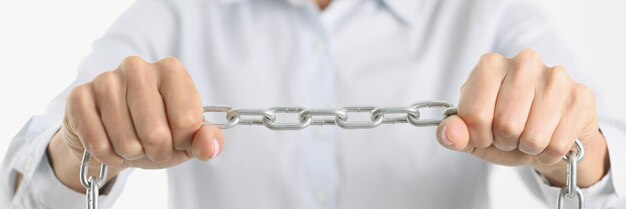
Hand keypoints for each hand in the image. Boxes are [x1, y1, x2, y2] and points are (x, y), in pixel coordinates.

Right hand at [48, 56, 223, 191]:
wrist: (114, 138)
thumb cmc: (158, 133)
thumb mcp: (188, 139)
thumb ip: (207, 140)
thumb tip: (209, 147)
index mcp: (171, 71)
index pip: (188, 121)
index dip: (182, 142)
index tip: (177, 138)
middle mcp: (138, 67)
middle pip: (156, 133)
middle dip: (156, 151)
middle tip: (152, 146)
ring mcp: (106, 79)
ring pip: (126, 140)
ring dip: (131, 153)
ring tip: (131, 143)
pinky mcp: (79, 97)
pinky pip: (96, 141)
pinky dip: (106, 154)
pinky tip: (109, 145)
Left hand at [436, 49, 607, 186]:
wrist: (547, 133)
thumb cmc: (505, 129)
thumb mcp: (473, 134)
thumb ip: (454, 133)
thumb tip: (448, 134)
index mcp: (490, 66)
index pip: (474, 115)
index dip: (478, 136)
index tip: (485, 134)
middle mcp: (523, 62)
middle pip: (506, 125)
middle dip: (505, 141)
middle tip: (510, 135)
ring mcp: (555, 76)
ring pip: (533, 136)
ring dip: (528, 148)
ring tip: (529, 136)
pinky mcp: (580, 96)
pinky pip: (558, 144)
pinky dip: (549, 153)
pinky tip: (549, 140)